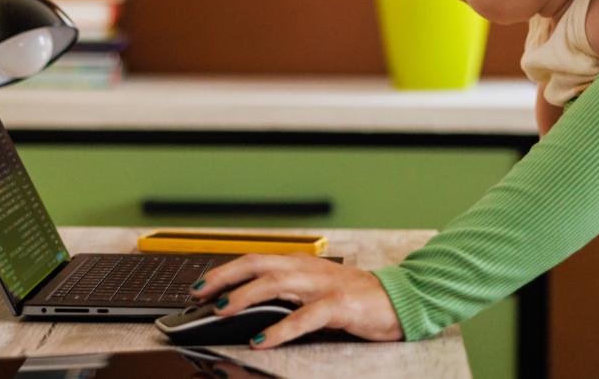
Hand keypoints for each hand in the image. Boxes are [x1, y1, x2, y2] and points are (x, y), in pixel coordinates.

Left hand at [189, 253, 404, 347]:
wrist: (399, 299)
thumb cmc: (356, 297)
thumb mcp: (315, 290)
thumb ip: (287, 294)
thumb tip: (248, 307)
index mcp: (300, 265)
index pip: (255, 260)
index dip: (225, 270)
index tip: (199, 285)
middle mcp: (308, 270)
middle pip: (258, 264)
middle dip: (225, 277)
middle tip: (200, 294)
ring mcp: (323, 285)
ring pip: (276, 284)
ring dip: (245, 296)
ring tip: (222, 310)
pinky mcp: (339, 305)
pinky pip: (304, 316)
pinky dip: (280, 328)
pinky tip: (261, 338)